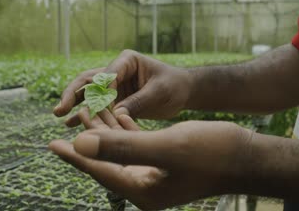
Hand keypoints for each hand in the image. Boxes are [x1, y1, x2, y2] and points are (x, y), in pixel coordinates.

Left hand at [49, 116, 253, 209]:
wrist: (246, 156)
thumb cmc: (211, 153)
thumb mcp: (164, 147)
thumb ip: (121, 146)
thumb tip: (79, 143)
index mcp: (142, 190)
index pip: (99, 171)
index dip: (75, 155)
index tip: (52, 143)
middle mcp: (145, 185)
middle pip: (107, 158)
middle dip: (90, 136)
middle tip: (73, 114)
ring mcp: (155, 174)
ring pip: (121, 148)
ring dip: (107, 128)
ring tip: (91, 108)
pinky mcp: (165, 161)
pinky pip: (137, 144)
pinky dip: (126, 128)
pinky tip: (117, 113)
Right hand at [53, 50, 191, 124]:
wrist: (182, 92)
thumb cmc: (174, 86)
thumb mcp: (159, 92)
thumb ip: (138, 101)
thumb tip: (117, 114)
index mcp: (126, 61)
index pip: (106, 75)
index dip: (99, 93)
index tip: (98, 110)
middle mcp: (115, 71)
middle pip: (88, 80)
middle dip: (74, 94)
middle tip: (60, 108)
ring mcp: (113, 85)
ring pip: (88, 93)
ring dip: (74, 103)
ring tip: (59, 114)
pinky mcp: (114, 99)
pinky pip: (96, 106)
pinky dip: (85, 114)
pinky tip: (70, 124)